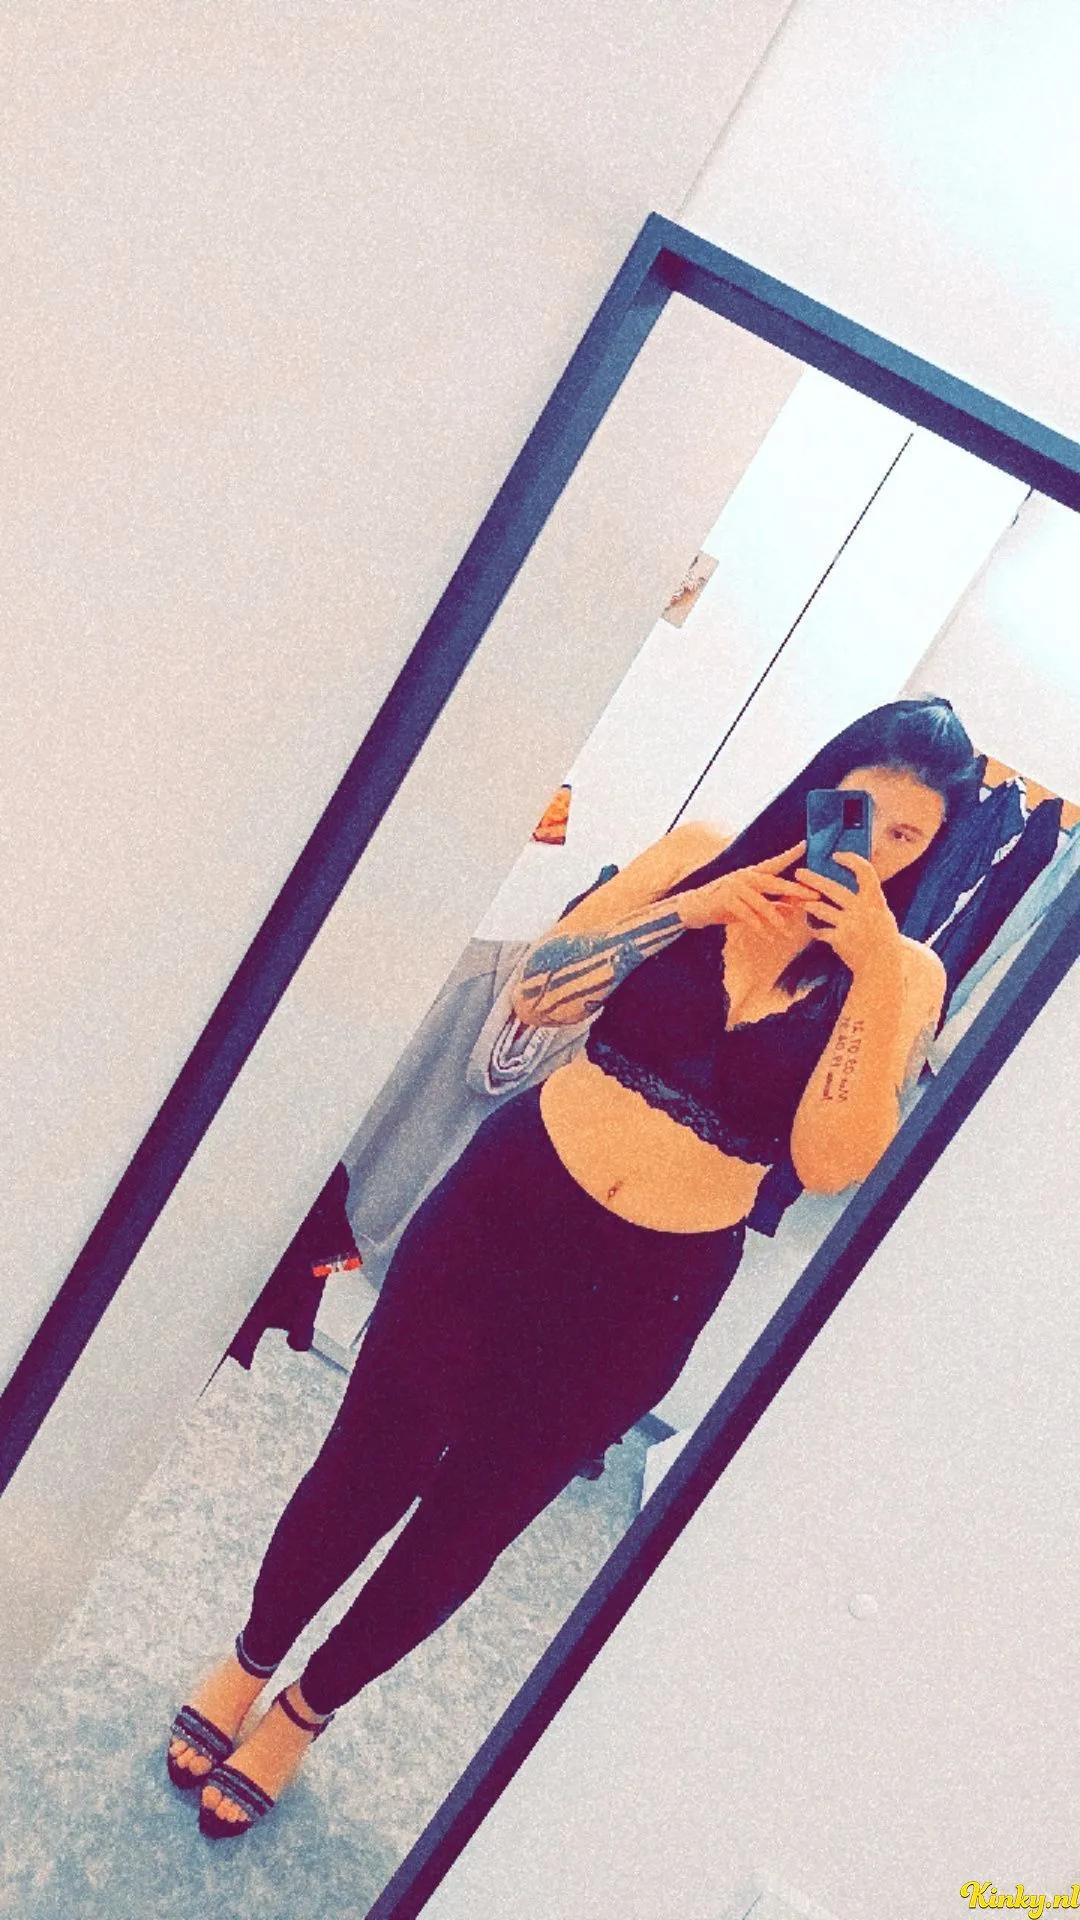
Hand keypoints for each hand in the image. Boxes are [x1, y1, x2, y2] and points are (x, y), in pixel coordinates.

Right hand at [679, 842, 818, 932]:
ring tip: (787, 932)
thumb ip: (769, 901)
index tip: (806, 845)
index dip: (790, 854)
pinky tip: (768, 936)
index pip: (774, 862)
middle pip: (775, 882)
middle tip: (815, 896)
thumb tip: (794, 907)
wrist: (695, 907)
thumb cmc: (726, 904)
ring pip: (762, 904)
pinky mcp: (726, 900)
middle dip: (796, 890)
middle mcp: (745, 876)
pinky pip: (747, 915)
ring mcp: (734, 887)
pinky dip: (758, 927)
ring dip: (776, 920)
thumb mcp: (749, 901)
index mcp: (751, 873)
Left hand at [793, 852, 903, 972]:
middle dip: (813, 879)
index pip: (865, 872)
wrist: (881, 966)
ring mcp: (850, 925)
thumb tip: (859, 877)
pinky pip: (820, 931)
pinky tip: (810, 928)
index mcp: (876, 901)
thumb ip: (869, 899)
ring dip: (807, 904)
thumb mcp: (882, 914)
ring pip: (821, 908)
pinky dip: (814, 929)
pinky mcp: (839, 940)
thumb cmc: (882, 938)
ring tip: (798, 901)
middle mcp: (863, 910)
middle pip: (833, 889)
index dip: (851, 860)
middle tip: (798, 873)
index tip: (837, 856)